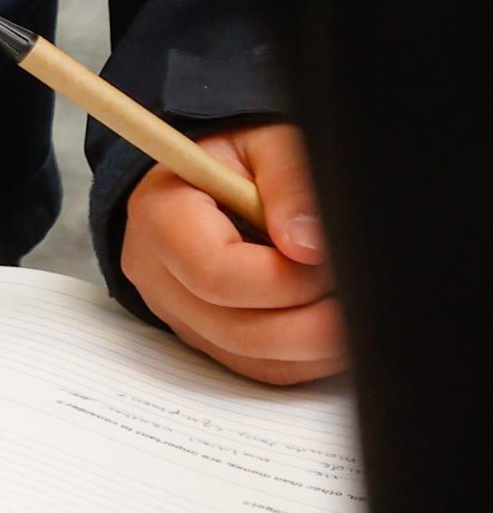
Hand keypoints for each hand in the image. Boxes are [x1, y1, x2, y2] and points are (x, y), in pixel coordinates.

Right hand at [121, 124, 340, 384]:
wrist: (202, 174)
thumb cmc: (235, 157)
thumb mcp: (265, 145)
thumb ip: (290, 184)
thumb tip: (312, 244)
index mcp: (160, 217)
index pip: (214, 272)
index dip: (283, 278)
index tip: (324, 258)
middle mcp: (159, 275)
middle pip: (237, 330)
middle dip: (312, 322)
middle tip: (353, 293)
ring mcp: (179, 314)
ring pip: (253, 358)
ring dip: (315, 345)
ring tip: (347, 306)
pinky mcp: (206, 338)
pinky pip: (261, 368)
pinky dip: (306, 357)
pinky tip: (331, 326)